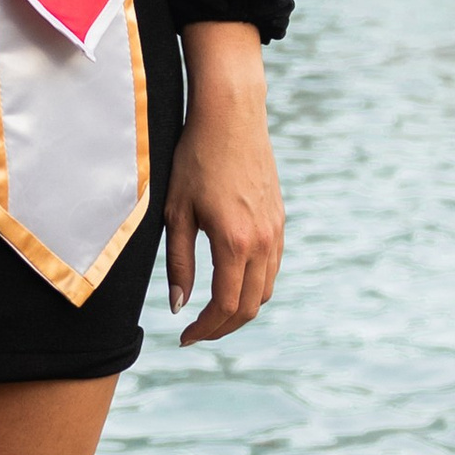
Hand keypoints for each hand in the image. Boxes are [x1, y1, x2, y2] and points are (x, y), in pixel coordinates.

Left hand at [163, 23, 283, 343]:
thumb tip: (178, 306)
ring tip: (211, 314)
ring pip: (265, 290)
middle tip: (195, 333)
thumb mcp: (176, 212)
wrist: (230, 116)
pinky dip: (253, 286)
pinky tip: (230, 283)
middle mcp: (262, 241)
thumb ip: (178, 263)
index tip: (183, 338)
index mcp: (234, 242)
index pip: (225, 305)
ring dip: (240, 309)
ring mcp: (276, 230)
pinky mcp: (279, 219)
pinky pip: (272, 267)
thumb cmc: (195, 159)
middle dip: (222, 328)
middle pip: (250, 306)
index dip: (205, 329)